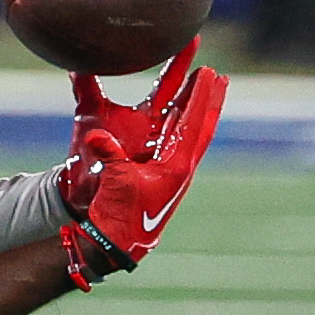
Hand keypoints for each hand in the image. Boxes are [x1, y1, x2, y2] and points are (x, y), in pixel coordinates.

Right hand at [62, 62, 226, 269]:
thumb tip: (96, 134)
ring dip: (197, 110)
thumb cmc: (121, 214)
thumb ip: (110, 154)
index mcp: (177, 165)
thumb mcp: (116, 180)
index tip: (211, 72)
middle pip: (201, 125)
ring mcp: (174, 171)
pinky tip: (178, 118)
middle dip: (209, 100)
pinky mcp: (163, 176)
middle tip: (219, 76)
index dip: (201, 96)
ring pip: (192, 133)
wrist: (119, 242)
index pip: (193, 122)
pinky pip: (178, 143)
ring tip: (205, 90)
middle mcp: (181, 166)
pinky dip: (181, 126)